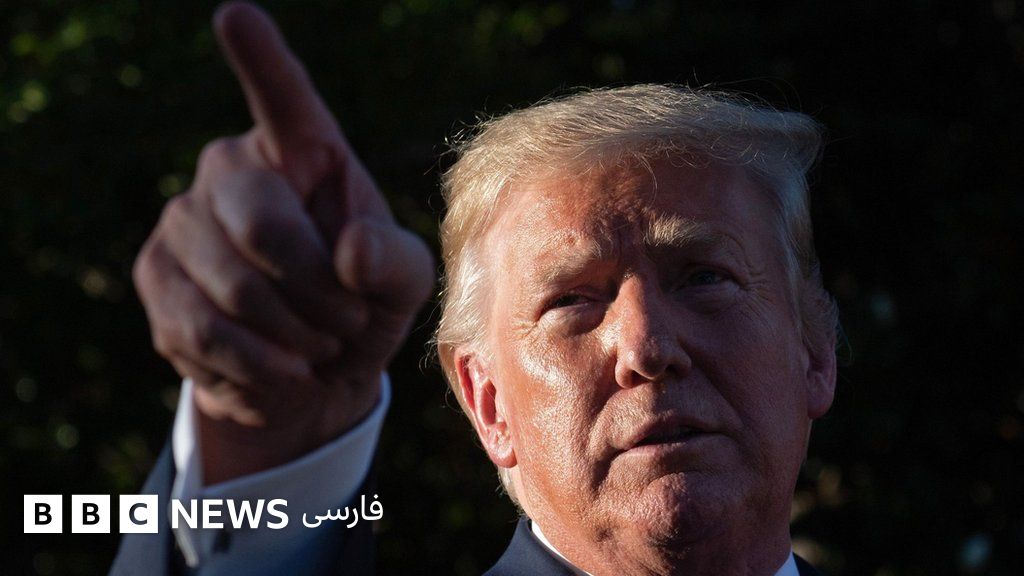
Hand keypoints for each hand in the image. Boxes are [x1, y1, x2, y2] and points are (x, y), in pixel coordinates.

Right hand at [132, 1, 433, 483]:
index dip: (260, 59)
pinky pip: (202, 329)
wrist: (311, 375)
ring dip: (293, 335)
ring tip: (318, 345)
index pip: (283, 100)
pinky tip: (280, 367)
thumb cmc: (362, 306)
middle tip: (347, 323)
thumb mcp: (403, 285)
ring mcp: (183, 221)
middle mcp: (232, 171)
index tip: (235, 13)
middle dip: (319, 291)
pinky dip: (257, 364)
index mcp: (303, 153)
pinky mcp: (154, 277)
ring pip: (232, 286)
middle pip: (263, 220)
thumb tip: (347, 249)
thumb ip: (394, 262)